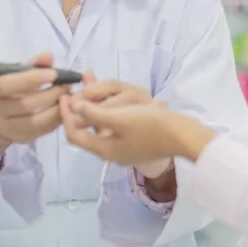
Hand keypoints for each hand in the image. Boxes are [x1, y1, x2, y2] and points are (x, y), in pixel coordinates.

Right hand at [0, 53, 73, 161]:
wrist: (0, 114)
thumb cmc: (12, 88)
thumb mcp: (17, 73)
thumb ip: (33, 65)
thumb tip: (48, 56)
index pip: (5, 84)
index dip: (30, 79)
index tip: (54, 73)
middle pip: (25, 105)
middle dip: (51, 94)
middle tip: (68, 85)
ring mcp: (6, 128)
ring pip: (35, 121)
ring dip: (56, 108)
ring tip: (68, 97)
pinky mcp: (20, 138)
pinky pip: (42, 131)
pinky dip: (56, 119)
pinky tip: (65, 108)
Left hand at [61, 98, 217, 165]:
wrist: (183, 136)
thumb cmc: (151, 126)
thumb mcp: (120, 117)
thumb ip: (93, 113)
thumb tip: (73, 107)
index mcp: (104, 149)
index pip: (74, 134)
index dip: (65, 115)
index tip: (64, 95)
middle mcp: (110, 153)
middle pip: (85, 133)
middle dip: (77, 113)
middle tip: (75, 93)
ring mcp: (123, 150)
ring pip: (98, 130)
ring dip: (92, 112)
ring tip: (91, 94)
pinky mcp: (135, 143)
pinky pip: (112, 129)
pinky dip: (106, 114)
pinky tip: (111, 101)